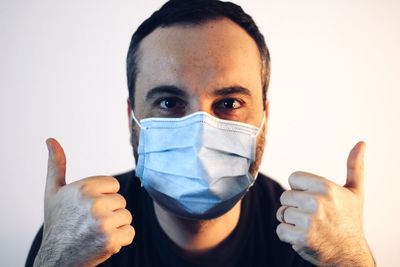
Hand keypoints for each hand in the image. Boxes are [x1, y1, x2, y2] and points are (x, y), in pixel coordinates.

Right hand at [33, 138, 134, 266]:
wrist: (56, 258)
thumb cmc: (57, 223)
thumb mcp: (53, 192)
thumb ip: (56, 164)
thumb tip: (51, 140)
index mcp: (84, 187)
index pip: (114, 185)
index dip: (103, 196)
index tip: (87, 207)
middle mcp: (94, 203)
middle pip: (121, 201)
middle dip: (110, 212)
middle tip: (90, 222)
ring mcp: (103, 223)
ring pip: (126, 217)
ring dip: (115, 226)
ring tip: (95, 232)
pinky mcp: (111, 240)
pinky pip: (130, 233)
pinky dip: (120, 240)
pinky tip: (102, 242)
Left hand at [276, 142, 374, 265]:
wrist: (350, 254)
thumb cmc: (350, 221)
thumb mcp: (355, 192)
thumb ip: (354, 166)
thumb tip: (361, 142)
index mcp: (326, 187)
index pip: (293, 178)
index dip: (301, 189)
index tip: (314, 200)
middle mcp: (316, 202)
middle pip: (285, 196)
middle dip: (295, 206)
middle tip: (314, 216)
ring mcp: (308, 221)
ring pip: (281, 213)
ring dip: (291, 221)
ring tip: (310, 227)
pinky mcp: (300, 237)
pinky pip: (280, 230)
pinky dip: (288, 235)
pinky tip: (304, 237)